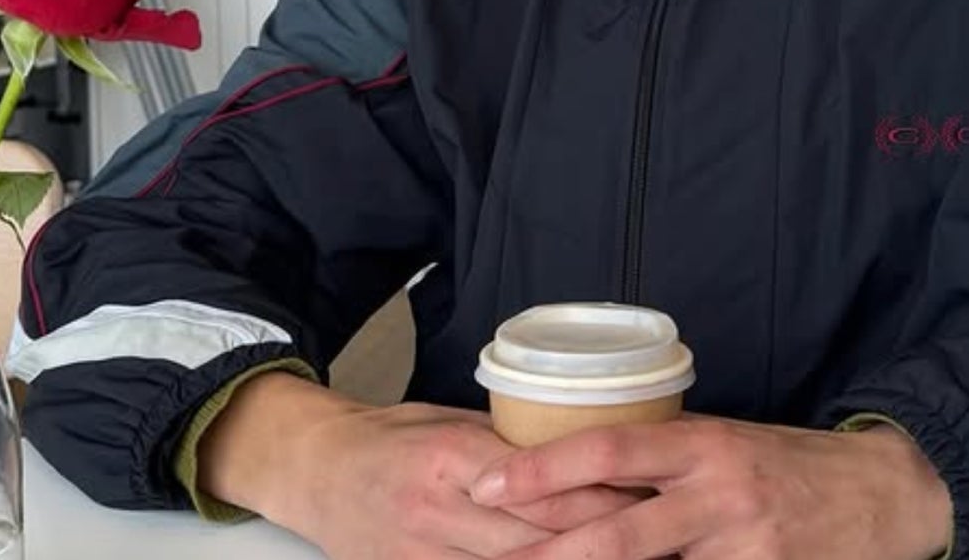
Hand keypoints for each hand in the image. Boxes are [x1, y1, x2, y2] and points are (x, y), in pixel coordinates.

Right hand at [198, 375, 638, 559]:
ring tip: (622, 555)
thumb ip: (509, 443)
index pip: (540, 484)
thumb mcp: (452, 421)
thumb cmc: (393, 436)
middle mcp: (436, 511)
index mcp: (453, 457)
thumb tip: (579, 450)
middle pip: (534, 538)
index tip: (645, 494)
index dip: (597, 496)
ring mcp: (420, 557)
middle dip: (597, 541)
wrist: (316, 469)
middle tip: (652, 536)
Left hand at [467, 416, 952, 559]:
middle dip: (547, 554)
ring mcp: (742, 546)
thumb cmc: (791, 465)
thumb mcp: (727, 444)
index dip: (543, 470)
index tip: (487, 481)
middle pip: (617, 531)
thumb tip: (589, 478)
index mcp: (702, 443)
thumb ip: (668, 464)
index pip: (608, 451)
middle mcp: (717, 492)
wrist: (883, 492)